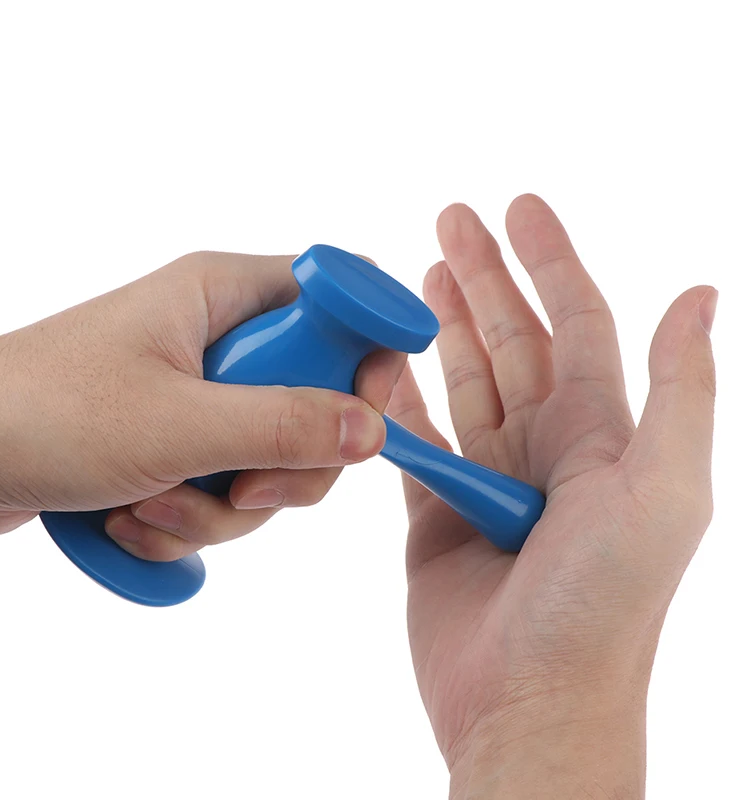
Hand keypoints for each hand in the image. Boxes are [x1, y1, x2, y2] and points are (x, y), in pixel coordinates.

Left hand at [0, 252, 403, 559]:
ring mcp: (199, 392)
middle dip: (281, 467)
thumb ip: (284, 424)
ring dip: (220, 507)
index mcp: (223, 293)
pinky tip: (131, 519)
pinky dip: (187, 517)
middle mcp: (219, 336)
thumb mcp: (177, 424)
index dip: (364, 354)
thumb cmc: (45, 414)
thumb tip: (372, 432)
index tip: (358, 416)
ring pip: (268, 458)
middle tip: (241, 492)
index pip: (336, 299)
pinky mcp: (177, 439)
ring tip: (148, 505)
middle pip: (314, 399)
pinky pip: (223, 486)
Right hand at [387, 197, 715, 797]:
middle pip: (511, 339)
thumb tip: (700, 294)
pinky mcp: (437, 512)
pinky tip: (385, 361)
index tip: (517, 206)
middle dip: (483, 276)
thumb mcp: (662, 493)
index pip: (574, 321)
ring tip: (419, 273)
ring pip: (463, 379)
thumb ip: (678, 393)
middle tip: (449, 220)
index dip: (549, 260)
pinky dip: (398, 397)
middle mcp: (546, 448)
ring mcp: (490, 478)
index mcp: (600, 434)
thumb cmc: (601, 606)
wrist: (528, 702)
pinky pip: (415, 438)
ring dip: (444, 324)